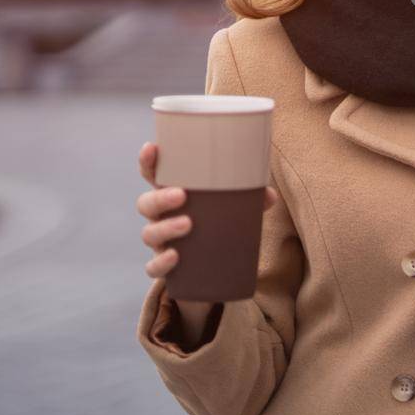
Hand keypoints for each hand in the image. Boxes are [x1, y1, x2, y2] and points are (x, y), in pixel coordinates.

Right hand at [137, 141, 277, 311]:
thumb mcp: (234, 206)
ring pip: (149, 234)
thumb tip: (268, 195)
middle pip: (146, 204)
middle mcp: (160, 216)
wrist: (215, 264)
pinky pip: (154, 267)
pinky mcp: (165, 265)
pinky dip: (161, 263)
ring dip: (165, 228)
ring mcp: (160, 241)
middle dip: (160, 198)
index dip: (148, 161)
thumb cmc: (220, 221)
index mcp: (172, 194)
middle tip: (181, 195)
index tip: (151, 147)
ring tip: (188, 224)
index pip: (152, 175)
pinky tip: (175, 257)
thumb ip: (250, 198)